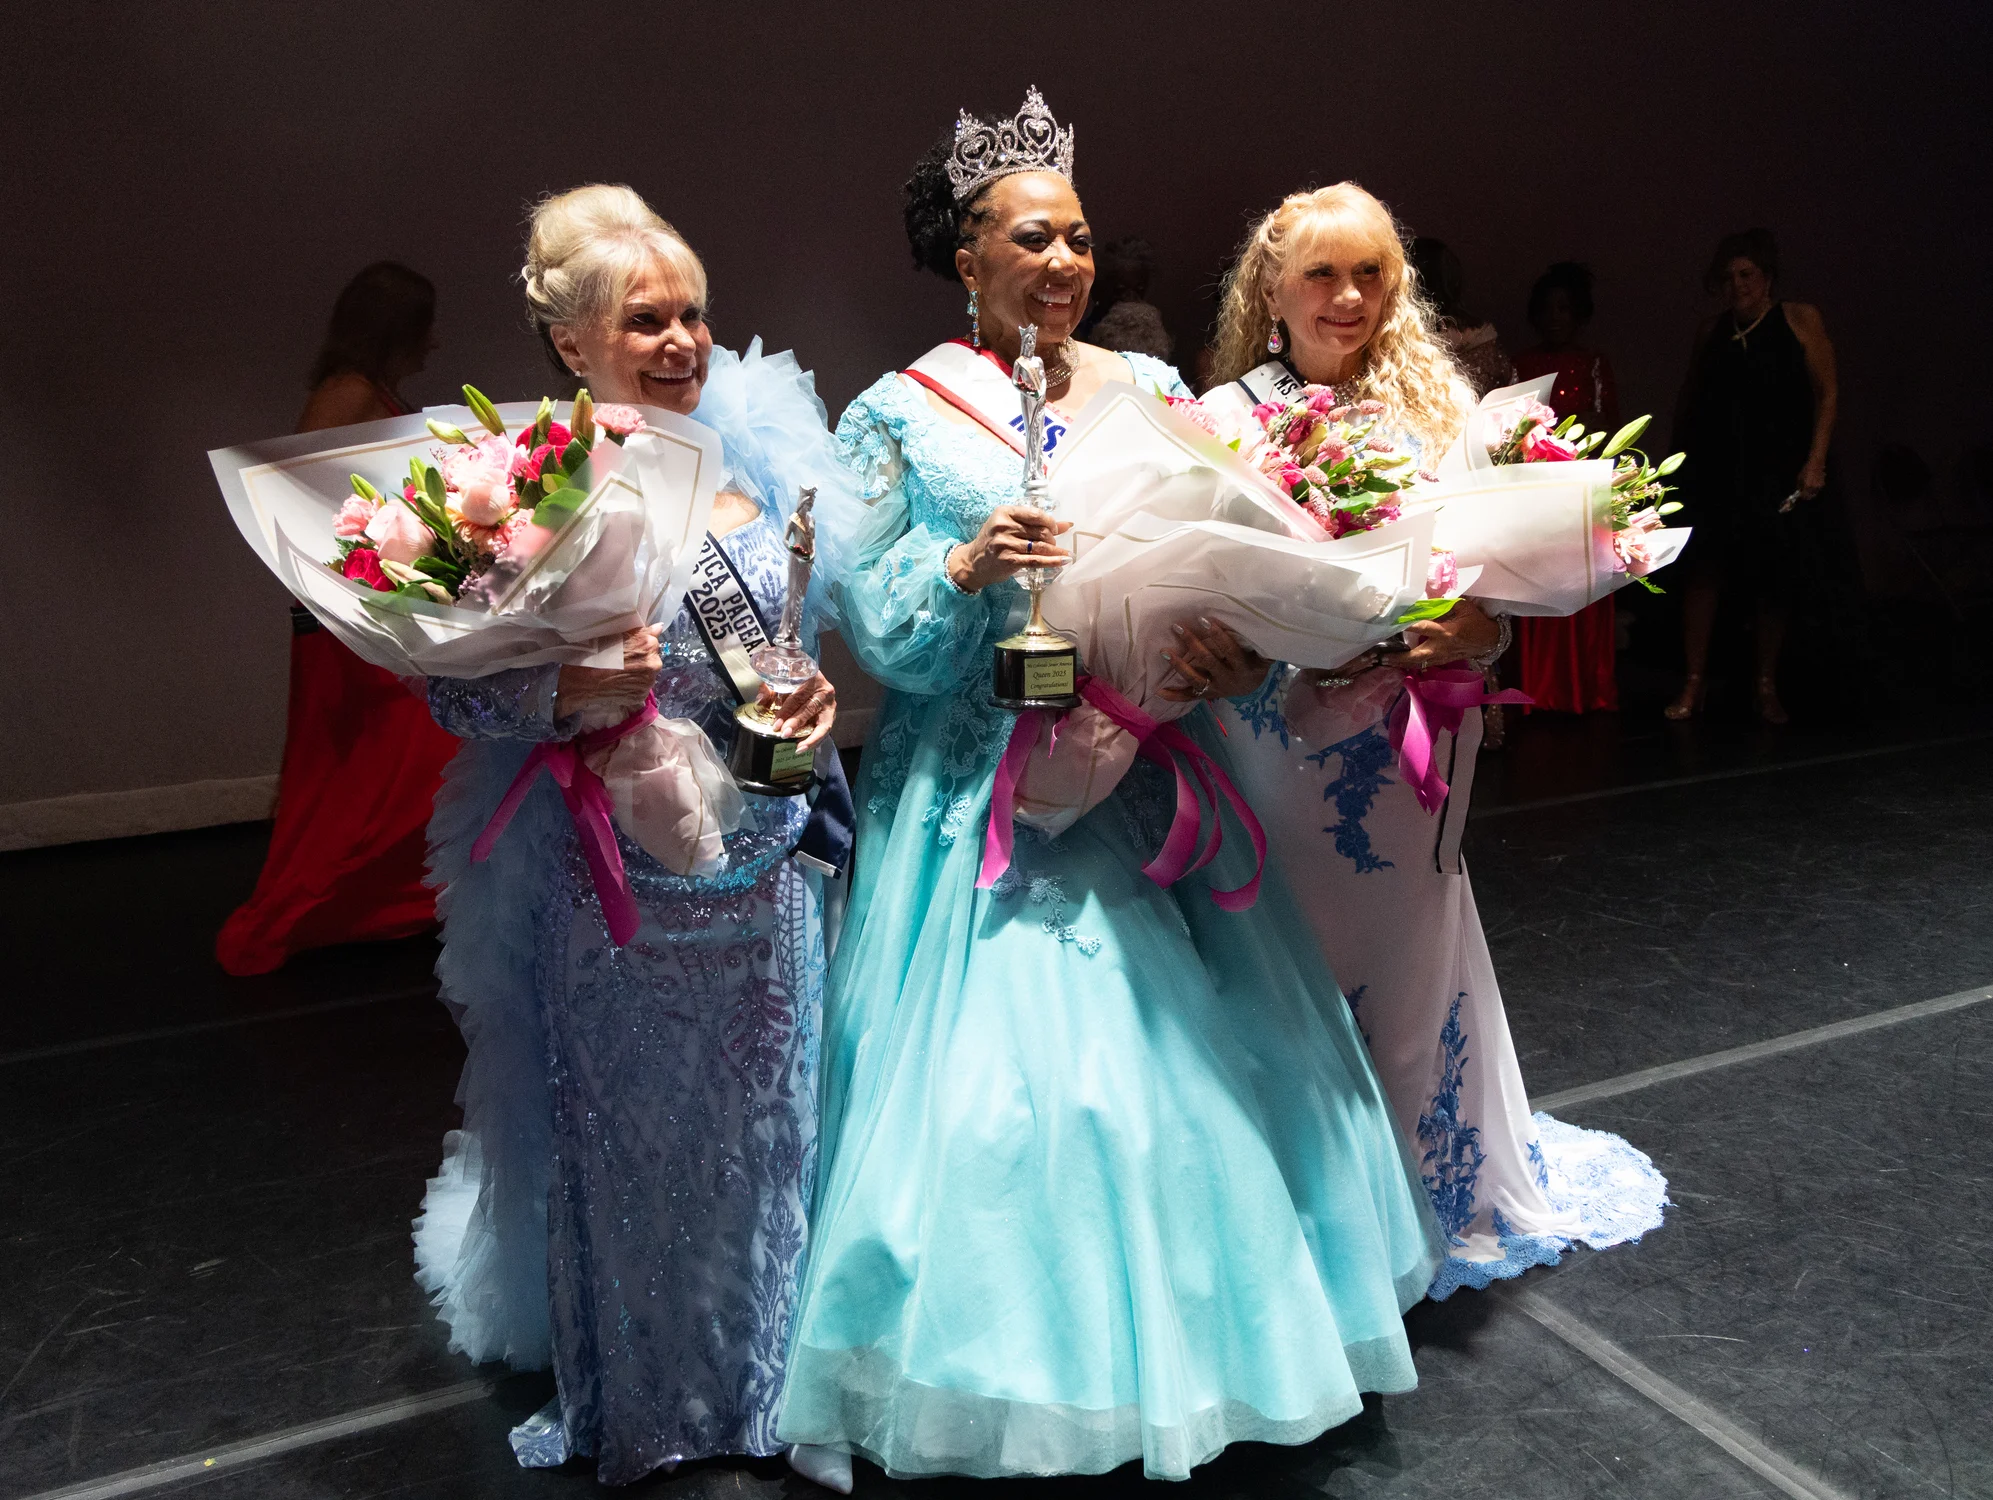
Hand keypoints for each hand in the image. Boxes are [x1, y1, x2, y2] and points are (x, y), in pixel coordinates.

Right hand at [556, 625, 660, 717]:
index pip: (652, 640)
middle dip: (640, 659)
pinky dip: (633, 686)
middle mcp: (653, 663)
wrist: (581, 681)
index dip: (638, 644)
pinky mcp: (641, 696)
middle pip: (651, 658)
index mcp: (648, 644)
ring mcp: (648, 682)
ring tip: (618, 673)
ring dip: (637, 673)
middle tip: (621, 661)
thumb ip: (640, 631)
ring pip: (647, 674)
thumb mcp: (614, 635)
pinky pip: (640, 689)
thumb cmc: (594, 653)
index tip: (628, 648)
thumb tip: (658, 627)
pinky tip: (619, 684)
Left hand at [760, 672, 836, 751]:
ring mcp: (830, 704)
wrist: (808, 676)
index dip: (787, 711)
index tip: (776, 724)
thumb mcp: (779, 680)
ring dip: (810, 737)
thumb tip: (760, 701)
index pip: (799, 697)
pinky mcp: (831, 715)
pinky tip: (803, 747)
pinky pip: (825, 730)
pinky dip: (815, 740)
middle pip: (810, 709)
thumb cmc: (792, 679)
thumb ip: (769, 689)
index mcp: (811, 678)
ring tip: (799, 747)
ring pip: (823, 723)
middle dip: (796, 723)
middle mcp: (824, 690)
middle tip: (784, 734)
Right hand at [946, 505, 1072, 592]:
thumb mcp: (1010, 526)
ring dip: (1055, 551)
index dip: (1050, 522)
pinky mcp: (1008, 560)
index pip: (1035, 514)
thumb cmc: (994, 541)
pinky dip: (1052, 561)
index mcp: (1004, 512)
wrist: (974, 561)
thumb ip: (1036, 523)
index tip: (1055, 528)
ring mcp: (1005, 544)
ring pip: (1039, 547)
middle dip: (1052, 538)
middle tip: (1054, 544)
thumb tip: (1067, 524)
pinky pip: (1036, 560)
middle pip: (1040, 531)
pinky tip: (1063, 561)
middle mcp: (1004, 526)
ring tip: (1065, 553)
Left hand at [1158, 616, 1270, 702]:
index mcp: (1243, 669)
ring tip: (1165, 652)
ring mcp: (1215, 689)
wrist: (1251, 687)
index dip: (1218, 636)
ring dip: (1179, 666)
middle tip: (1178, 627)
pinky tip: (1159, 691)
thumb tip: (1269, 627)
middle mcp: (1228, 681)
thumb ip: (1264, 645)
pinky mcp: (1206, 694)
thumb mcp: (1263, 656)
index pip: (1230, 651)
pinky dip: (1174, 695)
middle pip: (1208, 662)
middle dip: (1193, 643)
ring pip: (1196, 679)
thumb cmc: (1255, 662)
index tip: (1206, 619)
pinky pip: (1189, 697)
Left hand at [1378, 599, 1500, 672]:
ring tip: (1383, 660)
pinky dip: (1410, 663)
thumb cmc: (1476, 621)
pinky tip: (1397, 661)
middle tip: (1381, 656)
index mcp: (1446, 632)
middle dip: (1398, 657)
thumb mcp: (1462, 607)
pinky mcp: (1442, 661)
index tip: (1392, 623)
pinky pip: (1423, 664)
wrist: (1489, 640)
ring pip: (1417, 663)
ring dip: (1400, 662)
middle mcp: (1441, 647)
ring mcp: (1441, 657)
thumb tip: (1423, 600)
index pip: (1423, 627)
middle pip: (1415, 656)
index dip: (1407, 625)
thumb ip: (1442, 604)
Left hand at [1797, 455, 1826, 499]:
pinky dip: (1815, 489)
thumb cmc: (1806, 470)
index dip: (1801, 496)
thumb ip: (1799, 485)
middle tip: (1803, 493)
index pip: (1804, 496)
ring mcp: (1819, 486)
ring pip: (1815, 493)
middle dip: (1807, 496)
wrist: (1816, 464)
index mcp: (1807, 486)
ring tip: (1808, 488)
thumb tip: (1799, 490)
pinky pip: (1818, 489)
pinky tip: (1812, 484)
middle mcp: (1814, 488)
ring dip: (1811, 492)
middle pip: (1811, 496)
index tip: (1800, 495)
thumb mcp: (1799, 477)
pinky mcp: (1823, 484)